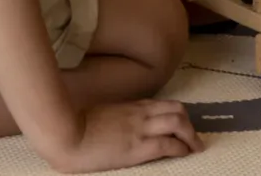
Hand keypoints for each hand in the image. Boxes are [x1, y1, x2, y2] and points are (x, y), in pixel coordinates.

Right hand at [48, 100, 202, 172]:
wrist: (65, 133)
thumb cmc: (73, 127)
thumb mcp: (99, 116)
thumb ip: (114, 118)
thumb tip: (117, 125)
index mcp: (131, 107)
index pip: (163, 106)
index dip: (177, 115)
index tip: (182, 127)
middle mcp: (140, 114)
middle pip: (177, 110)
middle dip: (190, 124)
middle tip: (194, 139)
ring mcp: (140, 129)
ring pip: (178, 123)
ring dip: (191, 136)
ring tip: (195, 148)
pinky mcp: (138, 147)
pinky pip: (167, 145)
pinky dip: (180, 149)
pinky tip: (185, 154)